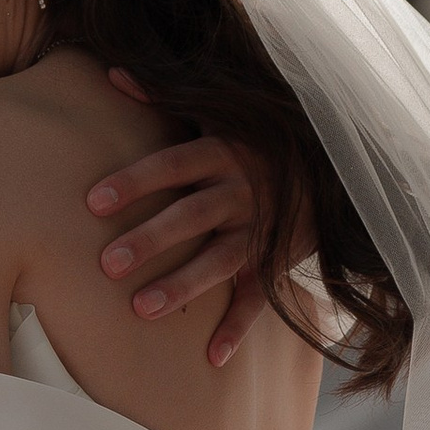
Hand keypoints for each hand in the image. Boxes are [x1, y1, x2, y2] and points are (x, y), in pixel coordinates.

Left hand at [87, 76, 269, 368]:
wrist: (336, 164)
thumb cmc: (259, 135)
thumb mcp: (218, 111)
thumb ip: (162, 95)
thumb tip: (111, 72)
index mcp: (223, 151)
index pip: (171, 165)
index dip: (135, 181)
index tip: (93, 201)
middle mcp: (241, 191)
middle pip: (190, 216)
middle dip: (150, 240)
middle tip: (106, 264)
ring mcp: (260, 229)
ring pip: (220, 260)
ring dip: (183, 285)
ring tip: (142, 310)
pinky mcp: (276, 260)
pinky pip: (259, 298)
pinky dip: (238, 328)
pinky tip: (212, 357)